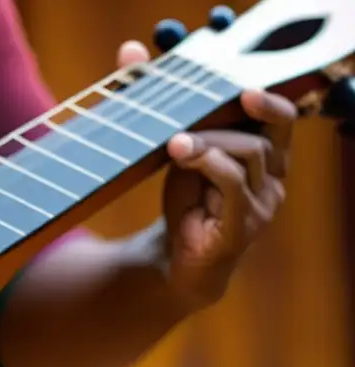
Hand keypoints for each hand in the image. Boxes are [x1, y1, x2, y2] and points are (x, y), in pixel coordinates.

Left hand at [117, 41, 296, 310]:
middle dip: (223, 122)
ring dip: (210, 142)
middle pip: (262, 135)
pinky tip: (183, 155)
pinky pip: (235, 186)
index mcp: (266, 163)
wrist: (176, 265)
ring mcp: (261, 207)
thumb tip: (129, 55)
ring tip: (176, 143)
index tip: (242, 88)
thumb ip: (170, 113)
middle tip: (184, 122)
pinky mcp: (242, 228)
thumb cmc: (185, 208)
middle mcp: (271, 183)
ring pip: (249, 155)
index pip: (282, 123)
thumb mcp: (179, 157)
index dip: (268, 101)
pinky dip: (210, 164)